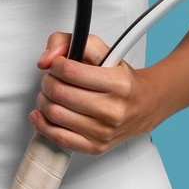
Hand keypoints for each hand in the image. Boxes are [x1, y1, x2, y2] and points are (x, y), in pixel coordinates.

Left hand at [30, 33, 152, 153]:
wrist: (144, 105)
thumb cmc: (120, 80)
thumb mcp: (103, 51)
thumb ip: (71, 42)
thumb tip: (46, 59)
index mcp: (118, 83)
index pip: (70, 71)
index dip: (56, 64)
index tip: (58, 64)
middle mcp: (113, 110)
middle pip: (59, 93)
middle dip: (48, 81)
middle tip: (52, 79)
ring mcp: (104, 131)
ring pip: (55, 114)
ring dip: (44, 100)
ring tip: (50, 95)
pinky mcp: (95, 147)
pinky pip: (59, 138)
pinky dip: (43, 124)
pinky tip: (43, 114)